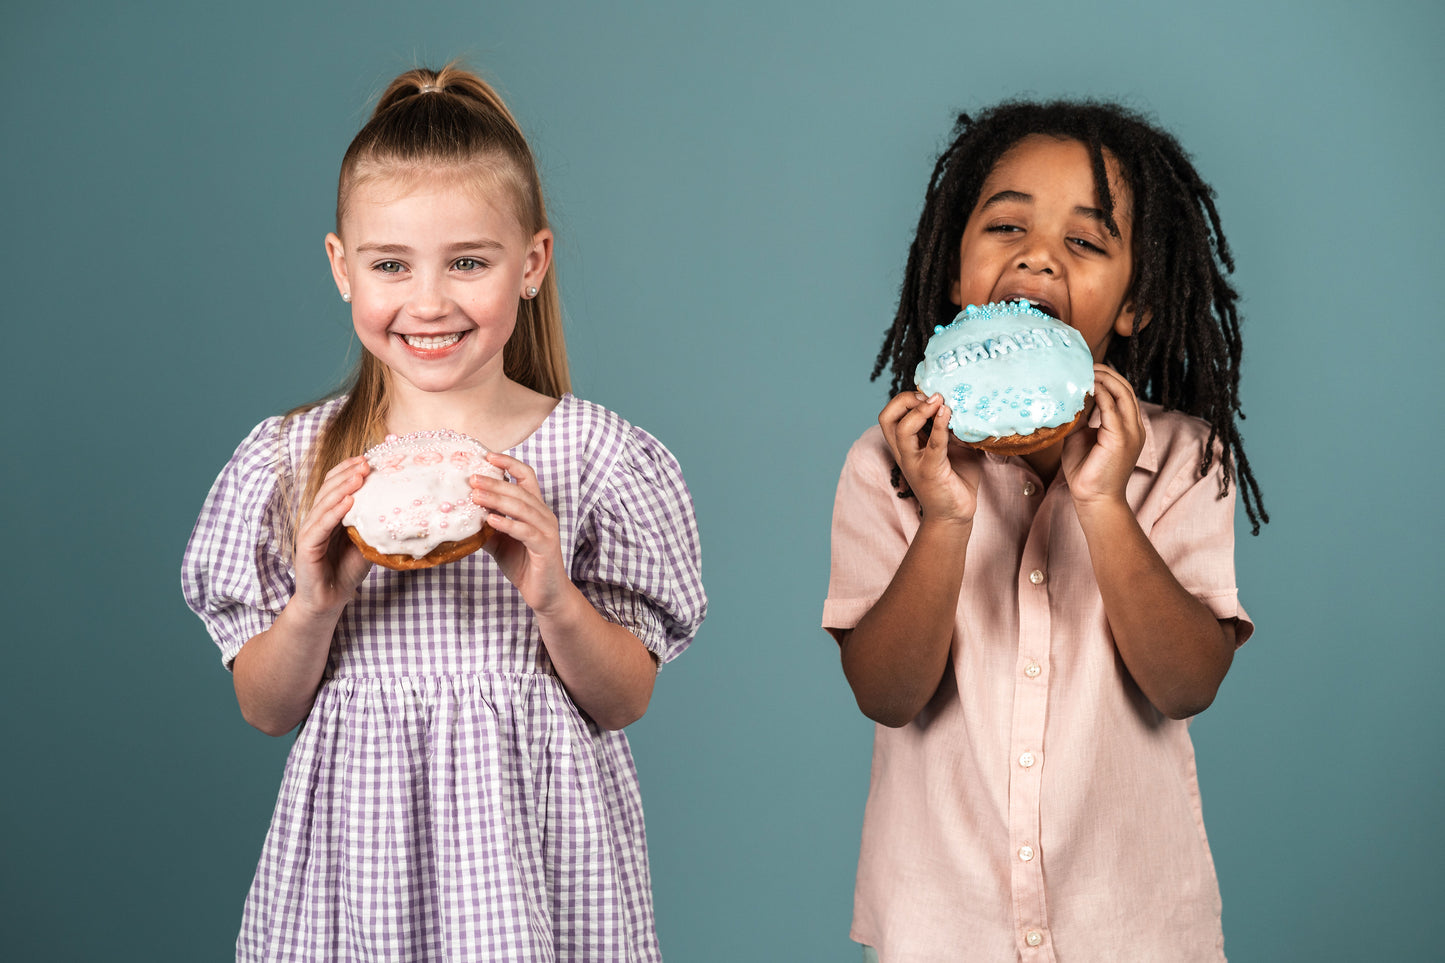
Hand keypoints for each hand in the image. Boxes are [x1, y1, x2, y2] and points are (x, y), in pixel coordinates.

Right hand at [292, 455, 372, 617]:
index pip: (335, 485)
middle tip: (366, 462)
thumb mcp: (366, 543)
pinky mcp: (306, 547)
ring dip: (342, 488)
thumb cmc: (347, 570)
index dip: (348, 471)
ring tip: (359, 476)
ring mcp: (309, 532)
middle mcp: (317, 519)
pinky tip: (347, 502)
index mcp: (329, 515)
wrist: (330, 599)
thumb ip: (373, 525)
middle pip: (328, 489)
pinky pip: (320, 527)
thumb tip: (398, 507)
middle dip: (347, 474)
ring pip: (324, 504)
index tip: (368, 459)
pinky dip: (334, 513)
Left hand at [470, 453, 570, 614]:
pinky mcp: (545, 547)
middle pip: (520, 490)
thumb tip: (459, 514)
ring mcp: (546, 530)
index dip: (509, 463)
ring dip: (498, 500)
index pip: (526, 476)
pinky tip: (491, 520)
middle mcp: (544, 515)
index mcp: (535, 509)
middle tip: (471, 479)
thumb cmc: (524, 564)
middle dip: (495, 483)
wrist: (545, 594)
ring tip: (476, 496)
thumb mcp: (499, 541)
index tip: (488, 456)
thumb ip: (485, 525)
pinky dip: (508, 523)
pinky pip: (526, 531)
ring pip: (523, 507)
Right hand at [878, 391, 981, 523]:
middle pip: (886, 417)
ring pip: (901, 430)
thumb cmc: (955, 478)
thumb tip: (965, 403)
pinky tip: (948, 413)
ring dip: (919, 411)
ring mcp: (914, 462)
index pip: (891, 414)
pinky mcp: (930, 472)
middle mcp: (904, 452)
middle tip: (930, 396)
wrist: (956, 513)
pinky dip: (939, 426)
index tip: (930, 394)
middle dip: (905, 400)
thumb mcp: (954, 445)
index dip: (905, 399)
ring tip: (939, 401)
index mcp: (906, 444)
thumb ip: (953, 426)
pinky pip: (932, 445)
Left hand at [1061, 364, 1144, 511]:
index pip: (1123, 393)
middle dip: (1106, 373)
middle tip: (1085, 364)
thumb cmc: (1086, 471)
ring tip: (1085, 370)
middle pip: (1125, 388)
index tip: (1086, 369)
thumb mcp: (1080, 437)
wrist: (1093, 499)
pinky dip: (1100, 393)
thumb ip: (1080, 417)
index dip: (1107, 378)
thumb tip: (1070, 398)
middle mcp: (1134, 427)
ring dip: (1104, 378)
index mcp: (1128, 427)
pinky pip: (1112, 407)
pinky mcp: (1121, 438)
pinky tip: (1086, 386)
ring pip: (1123, 393)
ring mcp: (1130, 432)